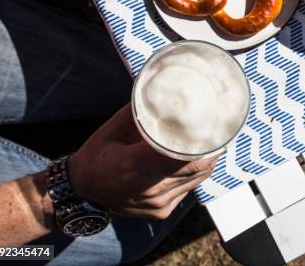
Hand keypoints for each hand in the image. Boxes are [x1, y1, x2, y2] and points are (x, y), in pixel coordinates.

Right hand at [67, 104, 218, 219]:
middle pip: (195, 168)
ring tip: (214, 140)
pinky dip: (195, 173)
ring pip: (197, 179)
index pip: (181, 156)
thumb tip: (167, 93)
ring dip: (207, 160)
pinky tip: (195, 159)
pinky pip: (188, 189)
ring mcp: (157, 204)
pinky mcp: (162, 212)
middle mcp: (149, 190)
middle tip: (221, 129)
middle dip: (212, 148)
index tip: (215, 126)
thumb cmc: (98, 153)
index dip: (203, 142)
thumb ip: (142, 112)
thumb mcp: (115, 127)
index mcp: (134, 167)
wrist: (83, 190)